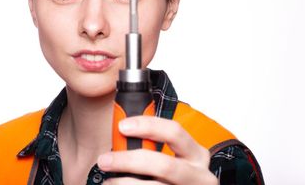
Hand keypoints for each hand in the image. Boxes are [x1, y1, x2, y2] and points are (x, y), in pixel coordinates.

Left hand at [97, 116, 217, 183]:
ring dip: (124, 183)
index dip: (147, 126)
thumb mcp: (170, 158)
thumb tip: (120, 129)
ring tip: (109, 182)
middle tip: (105, 160)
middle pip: (164, 165)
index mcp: (196, 154)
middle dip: (129, 161)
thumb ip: (150, 144)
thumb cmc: (169, 178)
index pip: (174, 132)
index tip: (122, 126)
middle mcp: (199, 176)